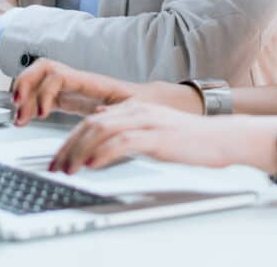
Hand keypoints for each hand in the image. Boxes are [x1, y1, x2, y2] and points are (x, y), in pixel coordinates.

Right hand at [11, 60, 138, 125]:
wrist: (151, 103)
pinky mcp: (70, 99)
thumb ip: (116, 112)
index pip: (58, 75)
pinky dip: (30, 104)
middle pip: (42, 68)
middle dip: (25, 84)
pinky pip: (43, 95)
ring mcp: (72, 89)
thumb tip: (99, 114)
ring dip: (24, 94)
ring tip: (19, 117)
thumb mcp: (134, 110)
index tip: (41, 114)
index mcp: (92, 82)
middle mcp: (78, 81)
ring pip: (39, 80)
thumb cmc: (144, 104)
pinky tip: (27, 118)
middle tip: (18, 107)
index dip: (44, 91)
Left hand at [49, 101, 276, 174]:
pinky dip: (103, 154)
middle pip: (91, 125)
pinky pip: (123, 142)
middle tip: (56, 166)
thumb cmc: (190, 138)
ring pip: (102, 132)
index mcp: (133, 108)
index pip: (91, 121)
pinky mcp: (157, 137)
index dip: (70, 140)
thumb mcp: (152, 127)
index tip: (58, 158)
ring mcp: (146, 122)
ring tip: (69, 169)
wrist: (220, 137)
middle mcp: (136, 111)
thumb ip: (127, 124)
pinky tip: (93, 165)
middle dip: (69, 147)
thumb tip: (100, 121)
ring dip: (80, 152)